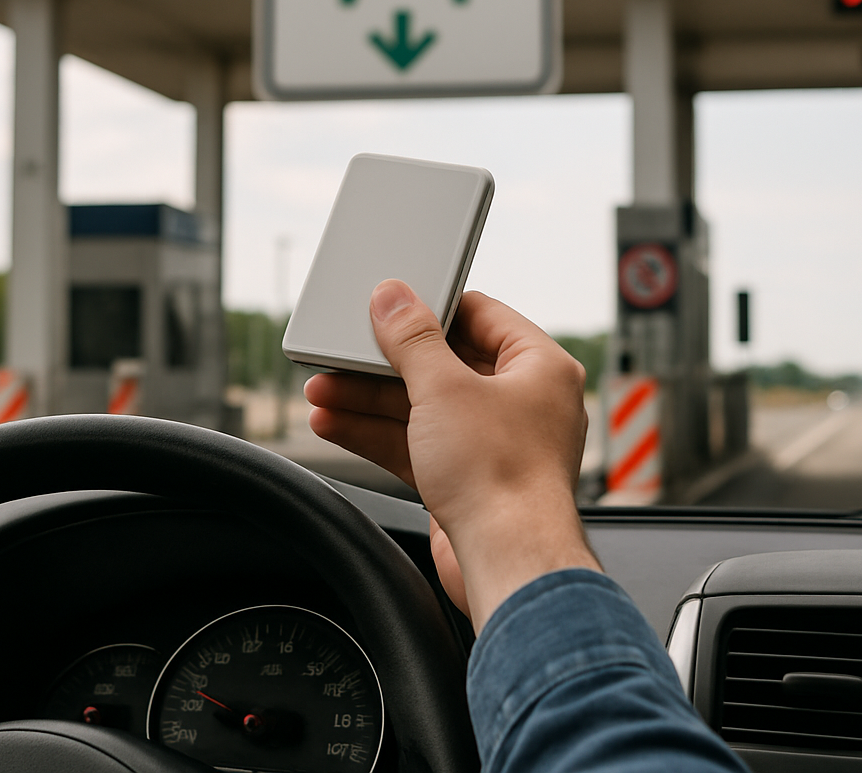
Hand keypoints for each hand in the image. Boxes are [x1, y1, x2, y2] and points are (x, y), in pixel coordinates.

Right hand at [305, 280, 598, 631]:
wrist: (508, 563)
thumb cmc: (501, 477)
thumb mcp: (444, 388)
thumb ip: (412, 340)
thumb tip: (394, 299)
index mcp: (539, 367)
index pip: (480, 316)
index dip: (430, 308)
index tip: (388, 305)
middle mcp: (523, 403)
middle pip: (443, 365)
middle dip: (383, 364)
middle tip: (342, 354)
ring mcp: (496, 445)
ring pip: (424, 409)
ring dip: (370, 401)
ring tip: (323, 390)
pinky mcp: (470, 482)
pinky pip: (419, 445)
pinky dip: (378, 435)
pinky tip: (336, 424)